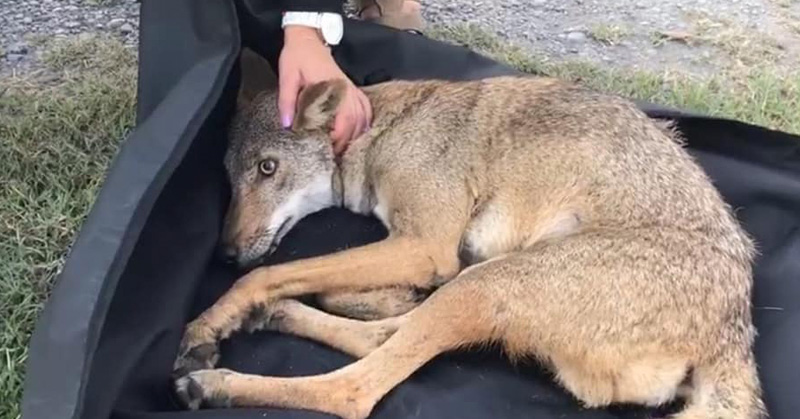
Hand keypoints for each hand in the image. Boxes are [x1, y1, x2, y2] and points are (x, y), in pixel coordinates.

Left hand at [278, 26, 371, 154]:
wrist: (307, 38)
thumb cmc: (297, 56)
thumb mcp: (287, 77)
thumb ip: (287, 101)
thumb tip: (287, 124)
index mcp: (331, 87)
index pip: (342, 119)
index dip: (337, 137)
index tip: (326, 148)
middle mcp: (346, 89)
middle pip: (355, 122)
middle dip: (346, 142)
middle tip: (333, 156)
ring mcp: (351, 89)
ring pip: (363, 117)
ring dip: (356, 135)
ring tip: (343, 149)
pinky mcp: (352, 88)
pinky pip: (365, 108)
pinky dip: (364, 122)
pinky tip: (359, 132)